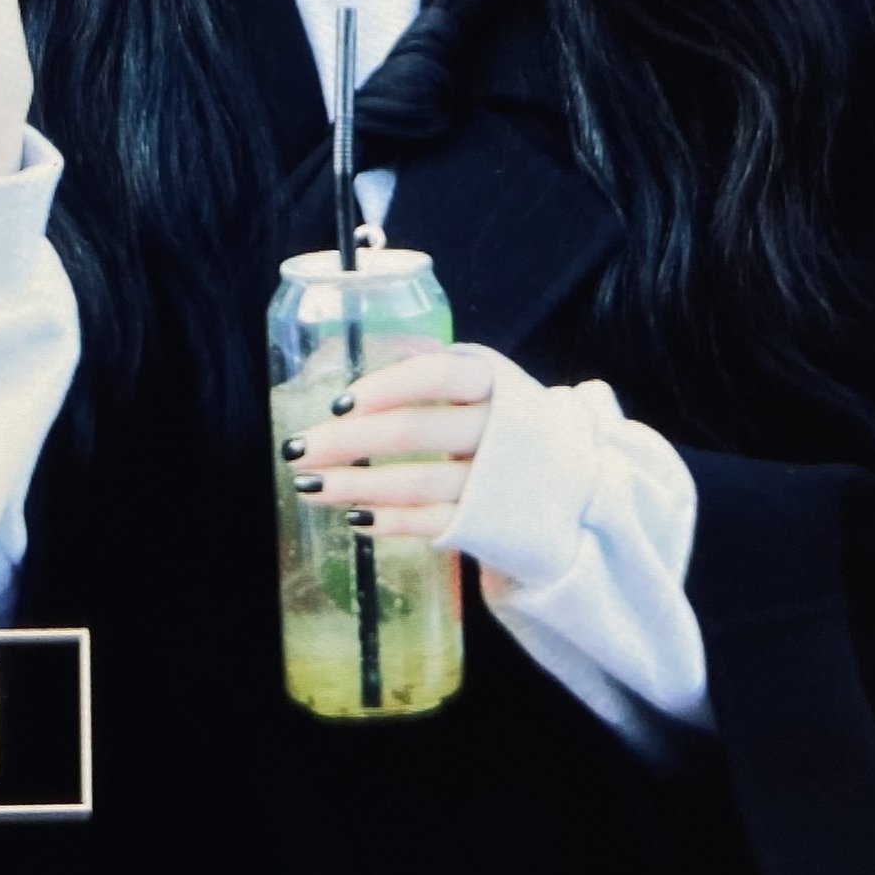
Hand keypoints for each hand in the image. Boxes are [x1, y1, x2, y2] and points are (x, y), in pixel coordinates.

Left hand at [282, 346, 494, 539]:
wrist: (579, 483)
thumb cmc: (512, 425)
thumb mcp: (488, 384)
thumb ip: (435, 371)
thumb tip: (364, 351)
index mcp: (493, 381)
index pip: (435, 375)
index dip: (384, 386)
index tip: (337, 403)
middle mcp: (496, 428)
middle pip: (413, 430)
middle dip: (346, 441)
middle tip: (295, 449)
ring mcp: (493, 481)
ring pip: (415, 481)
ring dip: (354, 485)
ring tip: (307, 486)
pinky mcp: (489, 524)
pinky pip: (432, 522)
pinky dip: (390, 521)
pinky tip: (353, 518)